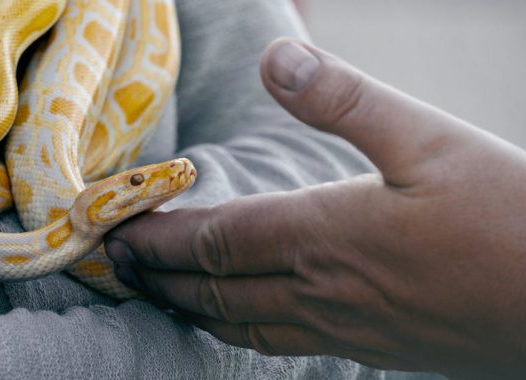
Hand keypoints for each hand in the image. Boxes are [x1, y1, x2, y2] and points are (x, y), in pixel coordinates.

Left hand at [104, 39, 525, 377]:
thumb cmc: (507, 218)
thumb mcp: (428, 139)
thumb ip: (345, 101)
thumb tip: (278, 60)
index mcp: (326, 235)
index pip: (216, 241)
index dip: (163, 237)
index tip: (121, 230)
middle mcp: (322, 290)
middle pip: (216, 289)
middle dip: (161, 276)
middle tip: (118, 266)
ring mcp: (345, 328)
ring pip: (242, 324)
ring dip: (192, 309)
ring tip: (160, 296)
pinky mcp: (372, 348)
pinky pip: (282, 344)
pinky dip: (241, 331)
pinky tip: (239, 324)